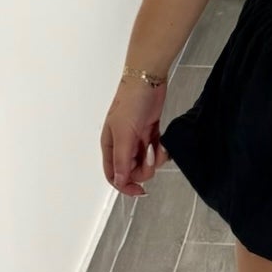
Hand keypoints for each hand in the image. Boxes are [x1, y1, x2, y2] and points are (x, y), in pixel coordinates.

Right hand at [103, 80, 169, 195]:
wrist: (148, 81)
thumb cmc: (131, 102)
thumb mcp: (124, 133)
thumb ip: (122, 159)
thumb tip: (119, 181)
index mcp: (110, 146)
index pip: (113, 175)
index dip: (125, 186)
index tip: (140, 190)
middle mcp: (122, 145)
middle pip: (132, 171)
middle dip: (144, 168)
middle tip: (150, 154)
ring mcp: (136, 140)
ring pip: (146, 162)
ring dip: (154, 158)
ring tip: (156, 144)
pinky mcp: (150, 134)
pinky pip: (156, 152)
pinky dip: (161, 151)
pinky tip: (162, 142)